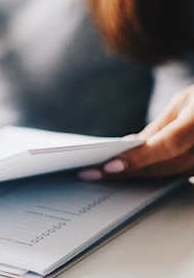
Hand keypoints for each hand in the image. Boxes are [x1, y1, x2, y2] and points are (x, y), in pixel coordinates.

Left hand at [78, 85, 193, 180]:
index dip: (138, 158)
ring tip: (105, 175)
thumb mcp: (185, 101)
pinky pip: (180, 177)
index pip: (167, 145)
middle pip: (165, 166)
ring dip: (138, 177)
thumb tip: (132, 145)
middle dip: (128, 171)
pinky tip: (132, 174)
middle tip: (93, 173)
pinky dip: (156, 176)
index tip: (109, 166)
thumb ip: (160, 126)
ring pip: (171, 176)